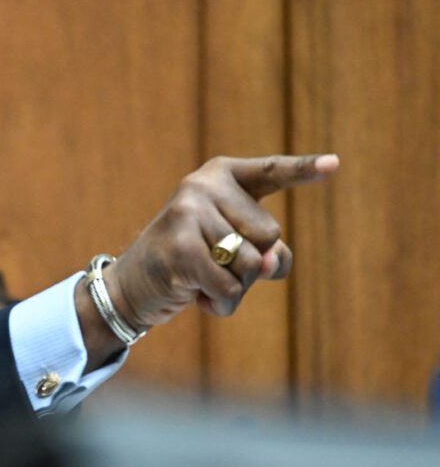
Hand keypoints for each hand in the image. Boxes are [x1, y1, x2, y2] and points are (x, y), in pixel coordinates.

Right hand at [104, 154, 338, 328]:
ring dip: (233, 286)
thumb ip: (270, 251)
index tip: (335, 164)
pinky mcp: (180, 246)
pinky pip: (228, 286)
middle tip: (212, 262)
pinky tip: (195, 294)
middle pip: (269, 234)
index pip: (272, 172)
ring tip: (201, 277)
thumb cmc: (192, 263)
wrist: (131, 286)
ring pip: (251, 264)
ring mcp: (188, 212)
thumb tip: (271, 262)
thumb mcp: (236, 250)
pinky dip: (220, 302)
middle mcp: (203, 185)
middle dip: (250, 262)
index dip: (304, 169)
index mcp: (222, 176)